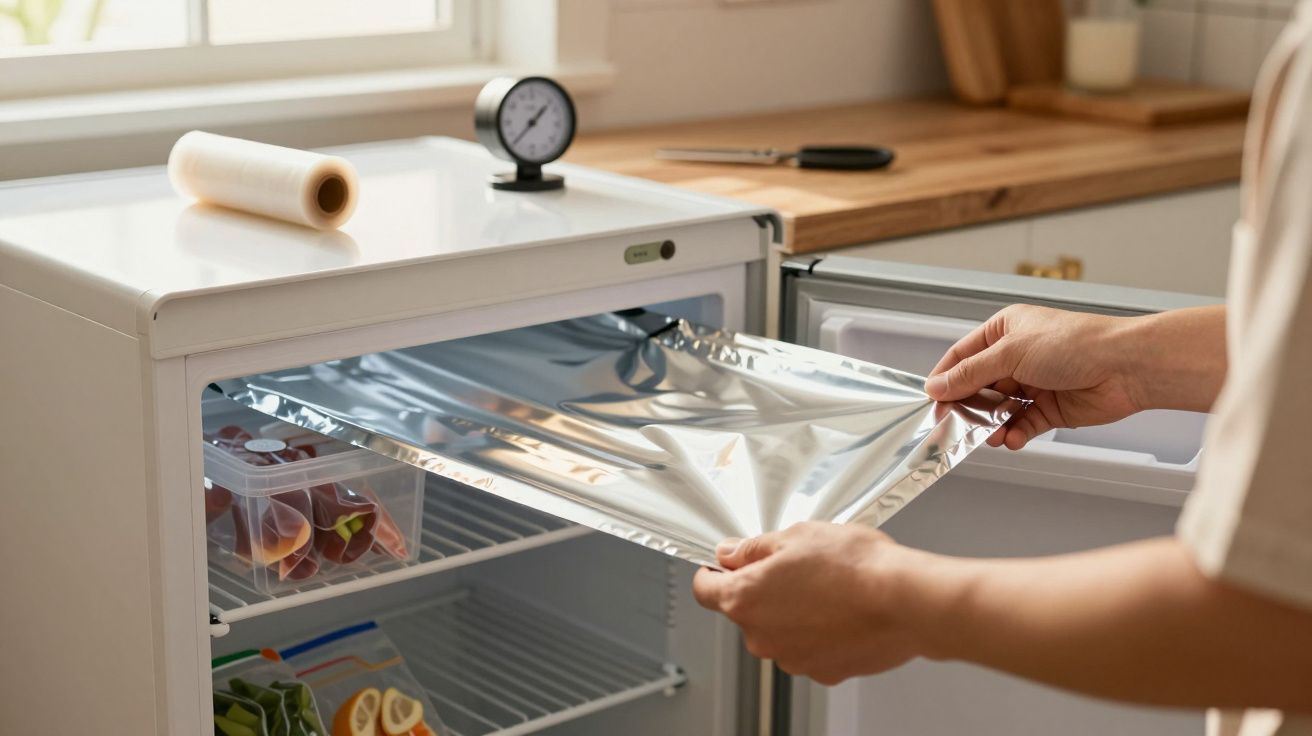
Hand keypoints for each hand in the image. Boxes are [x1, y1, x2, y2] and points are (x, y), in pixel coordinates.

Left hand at [692, 522, 925, 684]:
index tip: (722, 564)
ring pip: (779, 630)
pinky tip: (841, 609)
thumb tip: (732, 553)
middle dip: (763, 588)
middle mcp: (762, 637)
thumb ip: (755, 548)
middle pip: (745, 610)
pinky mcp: (823, 671)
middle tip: (794, 565)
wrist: (904, 601)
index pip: (704, 589)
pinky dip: (818, 631)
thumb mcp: (796, 536)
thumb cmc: (855, 567)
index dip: (712, 572)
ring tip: (826, 586)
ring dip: (792, 611)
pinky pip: (808, 647)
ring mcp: (792, 659)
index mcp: (745, 599)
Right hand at [926, 304, 1144, 449]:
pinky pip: (1022, 425)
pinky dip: (1015, 434)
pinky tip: (1013, 438)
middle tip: (956, 425)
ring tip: (990, 436)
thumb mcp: (1010, 352)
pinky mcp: (1050, 408)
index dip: (946, 378)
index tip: (932, 400)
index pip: (963, 355)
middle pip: (978, 386)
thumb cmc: (1075, 343)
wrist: (1125, 367)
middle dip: (969, 407)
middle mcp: (1017, 356)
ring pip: (999, 409)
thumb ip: (970, 373)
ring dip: (992, 425)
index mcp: (1005, 330)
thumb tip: (937, 386)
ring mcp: (1034, 383)